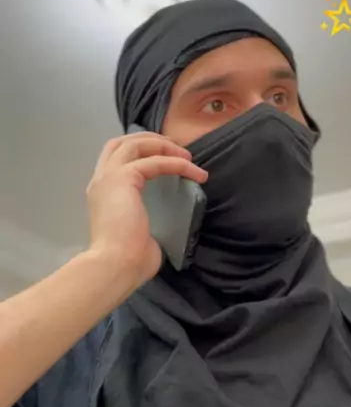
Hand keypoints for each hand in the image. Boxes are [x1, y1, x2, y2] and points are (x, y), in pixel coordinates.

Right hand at [87, 131, 207, 287]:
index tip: (166, 157)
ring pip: (135, 144)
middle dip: (150, 141)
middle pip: (122, 143)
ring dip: (164, 147)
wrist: (115, 265)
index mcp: (102, 193)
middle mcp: (101, 180)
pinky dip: (175, 163)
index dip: (141, 152)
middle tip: (177, 149)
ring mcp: (109, 177)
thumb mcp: (136, 234)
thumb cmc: (126, 260)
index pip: (116, 159)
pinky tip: (192, 172)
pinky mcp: (124, 178)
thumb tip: (153, 234)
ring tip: (188, 157)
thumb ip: (142, 224)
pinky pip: (154, 161)